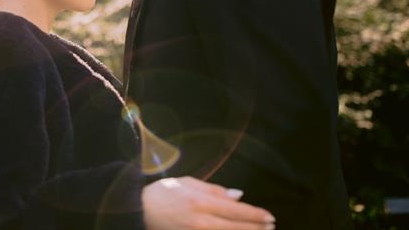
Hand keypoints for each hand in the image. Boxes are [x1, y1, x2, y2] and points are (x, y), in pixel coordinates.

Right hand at [142, 176, 274, 229]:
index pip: (237, 210)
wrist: (138, 210)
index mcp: (201, 201)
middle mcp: (201, 220)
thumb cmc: (163, 193)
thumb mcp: (188, 183)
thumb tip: (238, 195)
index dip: (256, 215)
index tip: (270, 217)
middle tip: (270, 227)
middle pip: (237, 227)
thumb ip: (214, 190)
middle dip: (256, 228)